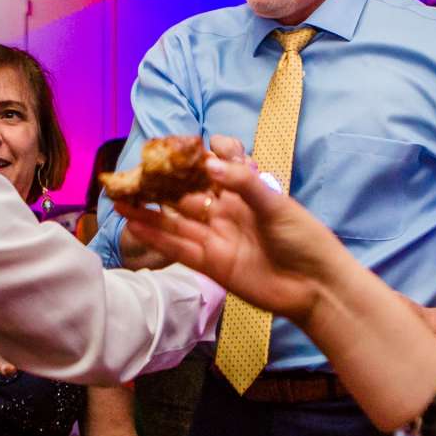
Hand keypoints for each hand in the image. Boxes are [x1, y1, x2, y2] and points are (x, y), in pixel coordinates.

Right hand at [111, 137, 350, 325]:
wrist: (316, 286)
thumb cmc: (304, 238)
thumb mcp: (276, 203)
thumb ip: (241, 182)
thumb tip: (207, 163)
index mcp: (243, 193)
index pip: (209, 171)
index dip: (187, 161)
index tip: (164, 149)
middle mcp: (225, 214)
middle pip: (185, 197)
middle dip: (158, 187)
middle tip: (129, 176)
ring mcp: (217, 239)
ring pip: (176, 223)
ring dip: (148, 214)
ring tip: (119, 201)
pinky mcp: (212, 264)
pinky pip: (179, 249)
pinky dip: (157, 239)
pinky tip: (135, 226)